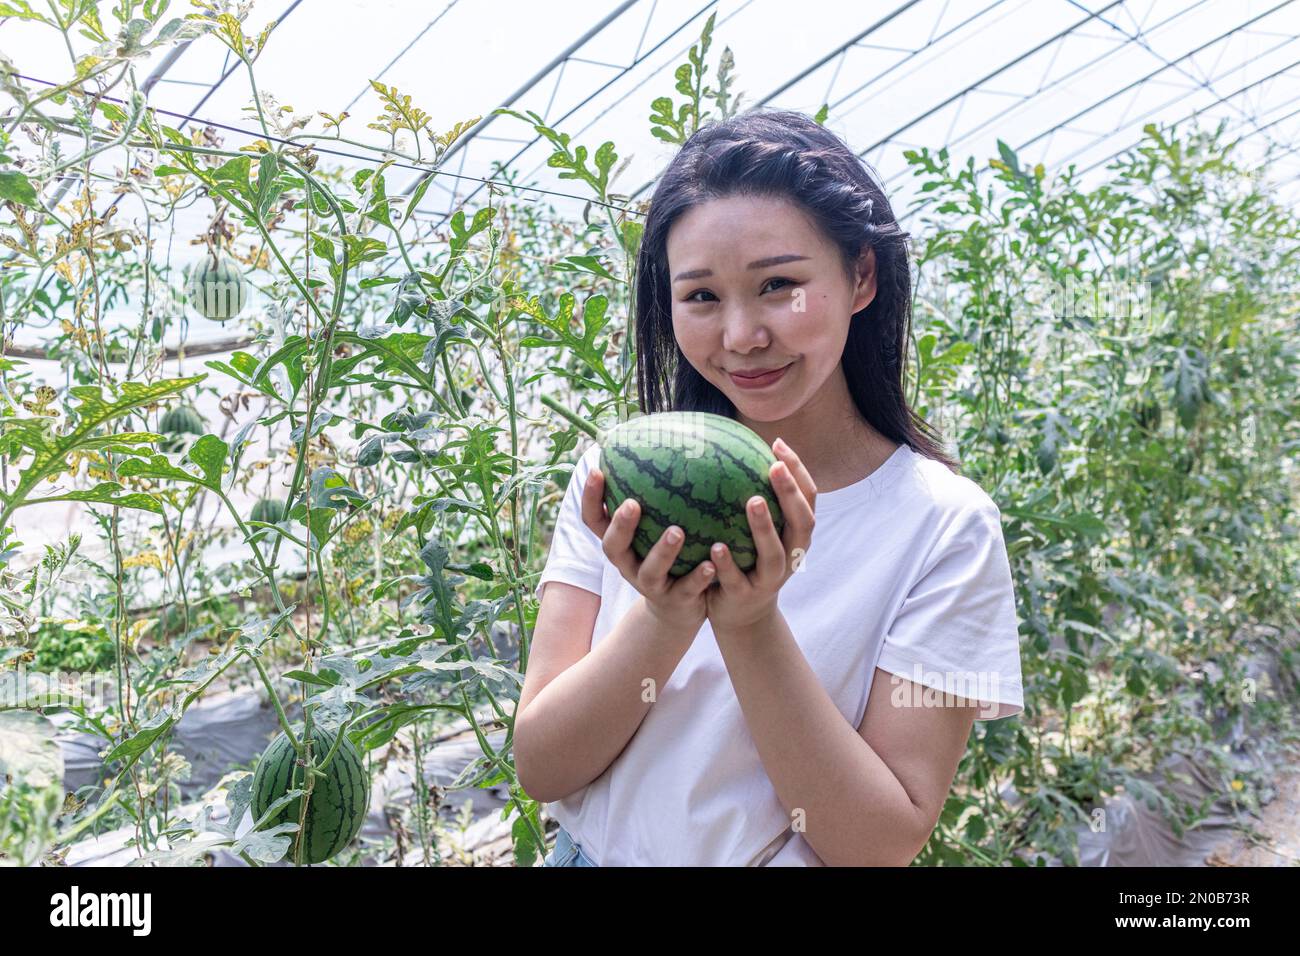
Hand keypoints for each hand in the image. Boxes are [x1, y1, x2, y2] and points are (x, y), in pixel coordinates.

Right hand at [581, 466, 716, 633]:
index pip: (594, 519)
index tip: (596, 470)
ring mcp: (651, 585)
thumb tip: (666, 435)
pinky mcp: (676, 601)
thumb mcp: (657, 523)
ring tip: (677, 531)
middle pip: (613, 546)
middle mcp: (628, 564)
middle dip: (620, 525)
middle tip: (633, 503)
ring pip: (649, 571)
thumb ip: (658, 491)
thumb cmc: (670, 552)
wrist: (680, 608)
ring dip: (662, 551)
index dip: (590, 498)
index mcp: (621, 542)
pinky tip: (712, 564)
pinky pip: (686, 589)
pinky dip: (698, 577)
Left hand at [704, 437, 816, 631]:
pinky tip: (716, 546)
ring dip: (765, 527)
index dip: (798, 471)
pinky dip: (728, 564)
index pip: (808, 497)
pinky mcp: (746, 596)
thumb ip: (754, 499)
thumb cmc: (747, 561)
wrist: (742, 616)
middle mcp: (791, 556)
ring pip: (774, 554)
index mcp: (796, 535)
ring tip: (752, 501)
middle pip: (802, 522)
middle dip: (790, 494)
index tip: (778, 444)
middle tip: (774, 466)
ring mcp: (770, 579)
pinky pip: (738, 579)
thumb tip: (730, 449)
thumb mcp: (757, 532)